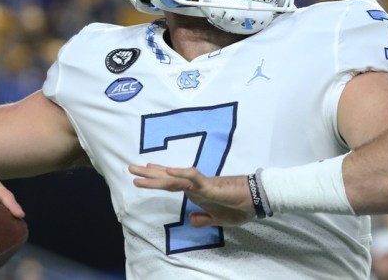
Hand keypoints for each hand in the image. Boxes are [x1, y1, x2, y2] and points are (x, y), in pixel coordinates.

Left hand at [129, 163, 254, 226]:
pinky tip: (168, 172)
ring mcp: (201, 185)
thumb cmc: (239, 207)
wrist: (256, 201)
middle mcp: (195, 185)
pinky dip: (180, 174)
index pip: (172, 184)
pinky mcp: (210, 186)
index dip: (158, 178)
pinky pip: (192, 179)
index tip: (143, 173)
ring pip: (174, 178)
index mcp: (197, 192)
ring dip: (156, 174)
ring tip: (139, 171)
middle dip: (149, 174)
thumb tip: (192, 219)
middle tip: (131, 168)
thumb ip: (204, 218)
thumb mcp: (218, 219)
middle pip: (168, 179)